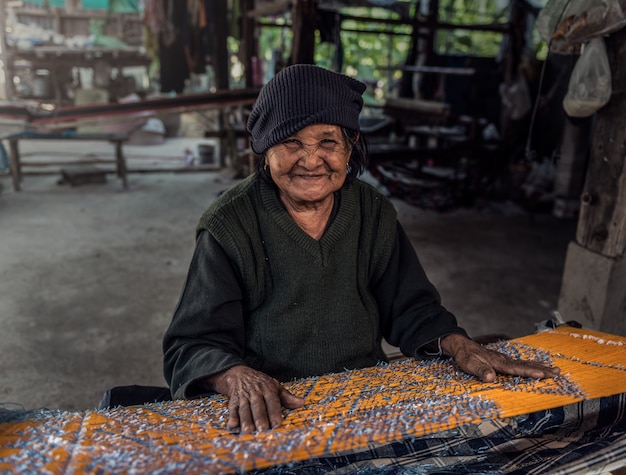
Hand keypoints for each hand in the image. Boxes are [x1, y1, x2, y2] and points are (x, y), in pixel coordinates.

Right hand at [205, 365, 304, 433]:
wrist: (239, 374)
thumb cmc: (261, 383)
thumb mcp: (275, 386)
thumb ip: (287, 397)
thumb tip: (301, 403)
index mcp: (268, 389)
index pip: (272, 401)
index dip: (274, 413)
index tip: (277, 424)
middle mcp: (255, 392)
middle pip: (258, 406)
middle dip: (260, 418)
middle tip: (263, 430)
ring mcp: (244, 397)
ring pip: (245, 409)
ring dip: (246, 421)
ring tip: (248, 432)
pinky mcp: (233, 401)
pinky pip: (232, 409)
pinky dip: (232, 417)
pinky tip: (233, 426)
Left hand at [440, 334, 560, 381]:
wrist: (462, 346)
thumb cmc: (465, 356)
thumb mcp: (469, 364)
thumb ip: (480, 370)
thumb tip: (490, 378)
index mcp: (498, 362)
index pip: (516, 368)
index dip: (529, 372)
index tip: (542, 374)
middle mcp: (504, 360)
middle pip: (526, 365)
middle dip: (542, 369)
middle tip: (557, 372)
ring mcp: (505, 359)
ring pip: (526, 363)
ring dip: (540, 366)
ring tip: (554, 369)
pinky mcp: (504, 361)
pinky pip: (521, 363)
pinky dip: (532, 365)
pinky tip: (538, 366)